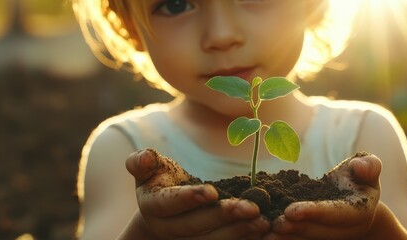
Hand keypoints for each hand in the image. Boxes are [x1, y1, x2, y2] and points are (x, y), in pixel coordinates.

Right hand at [125, 149, 269, 238]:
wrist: (163, 215)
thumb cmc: (159, 182)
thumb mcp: (147, 170)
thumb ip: (141, 162)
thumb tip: (145, 157)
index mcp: (153, 207)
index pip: (169, 204)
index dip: (189, 199)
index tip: (213, 192)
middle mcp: (169, 229)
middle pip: (197, 226)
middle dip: (224, 217)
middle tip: (252, 208)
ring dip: (239, 232)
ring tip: (263, 221)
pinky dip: (246, 239)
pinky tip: (264, 231)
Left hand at [263, 153, 381, 239]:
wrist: (354, 198)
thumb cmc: (359, 178)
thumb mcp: (368, 167)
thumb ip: (370, 165)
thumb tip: (359, 166)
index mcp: (360, 212)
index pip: (337, 214)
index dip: (315, 213)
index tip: (292, 210)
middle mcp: (346, 230)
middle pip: (320, 232)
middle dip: (296, 229)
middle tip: (273, 224)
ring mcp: (330, 237)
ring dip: (287, 239)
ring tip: (265, 234)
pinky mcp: (316, 237)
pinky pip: (300, 239)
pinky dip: (284, 238)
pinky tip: (264, 235)